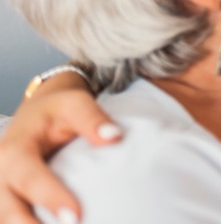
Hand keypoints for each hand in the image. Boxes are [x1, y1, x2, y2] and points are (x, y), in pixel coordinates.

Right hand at [0, 73, 120, 223]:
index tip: (75, 217)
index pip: (30, 178)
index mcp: (14, 150)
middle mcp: (0, 173)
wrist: (37, 112)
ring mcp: (0, 190)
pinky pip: (11, 219)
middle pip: (8, 210)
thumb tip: (114, 136)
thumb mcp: (74, 104)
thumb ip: (92, 119)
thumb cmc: (57, 110)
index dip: (51, 198)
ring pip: (6, 219)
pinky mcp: (5, 201)